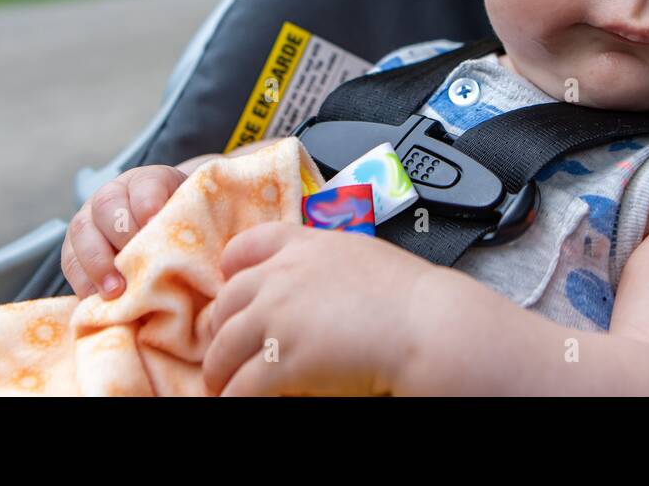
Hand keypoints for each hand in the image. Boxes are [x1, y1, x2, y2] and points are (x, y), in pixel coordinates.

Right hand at [61, 164, 186, 299]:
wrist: (156, 230)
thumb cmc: (180, 226)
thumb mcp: (192, 216)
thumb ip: (196, 225)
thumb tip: (218, 250)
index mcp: (147, 181)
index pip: (145, 185)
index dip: (148, 203)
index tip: (154, 224)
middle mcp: (113, 195)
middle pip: (107, 206)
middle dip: (119, 234)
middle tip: (134, 264)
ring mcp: (89, 219)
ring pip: (82, 232)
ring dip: (97, 263)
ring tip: (114, 291)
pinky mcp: (74, 248)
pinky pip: (70, 262)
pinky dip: (82, 281)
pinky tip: (97, 301)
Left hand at [202, 222, 435, 395]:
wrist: (428, 325)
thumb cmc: (411, 297)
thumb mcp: (364, 257)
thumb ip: (330, 264)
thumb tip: (319, 288)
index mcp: (306, 245)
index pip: (248, 245)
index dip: (232, 269)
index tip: (228, 285)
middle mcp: (284, 275)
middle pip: (227, 301)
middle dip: (220, 329)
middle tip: (224, 349)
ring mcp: (279, 316)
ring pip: (224, 346)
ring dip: (220, 370)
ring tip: (223, 385)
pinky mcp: (284, 359)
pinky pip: (242, 385)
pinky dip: (235, 397)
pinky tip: (238, 402)